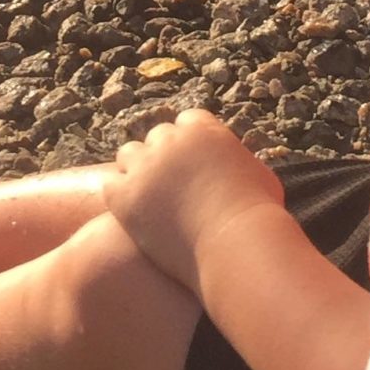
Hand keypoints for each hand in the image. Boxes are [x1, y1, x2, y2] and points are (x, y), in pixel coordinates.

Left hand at [103, 110, 284, 292]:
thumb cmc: (257, 216)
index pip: (187, 123)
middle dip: (163, 156)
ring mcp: (145, 167)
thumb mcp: (259, 175)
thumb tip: (238, 165)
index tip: (191, 163)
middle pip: (157, 137)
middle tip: (168, 183)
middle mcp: (170, 141)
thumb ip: (239, 161)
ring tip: (147, 195)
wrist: (236, 246)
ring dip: (136, 170)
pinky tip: (130, 211)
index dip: (189, 144)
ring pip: (128, 155)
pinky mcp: (125, 196)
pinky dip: (119, 194)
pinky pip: (111, 184)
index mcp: (203, 130)